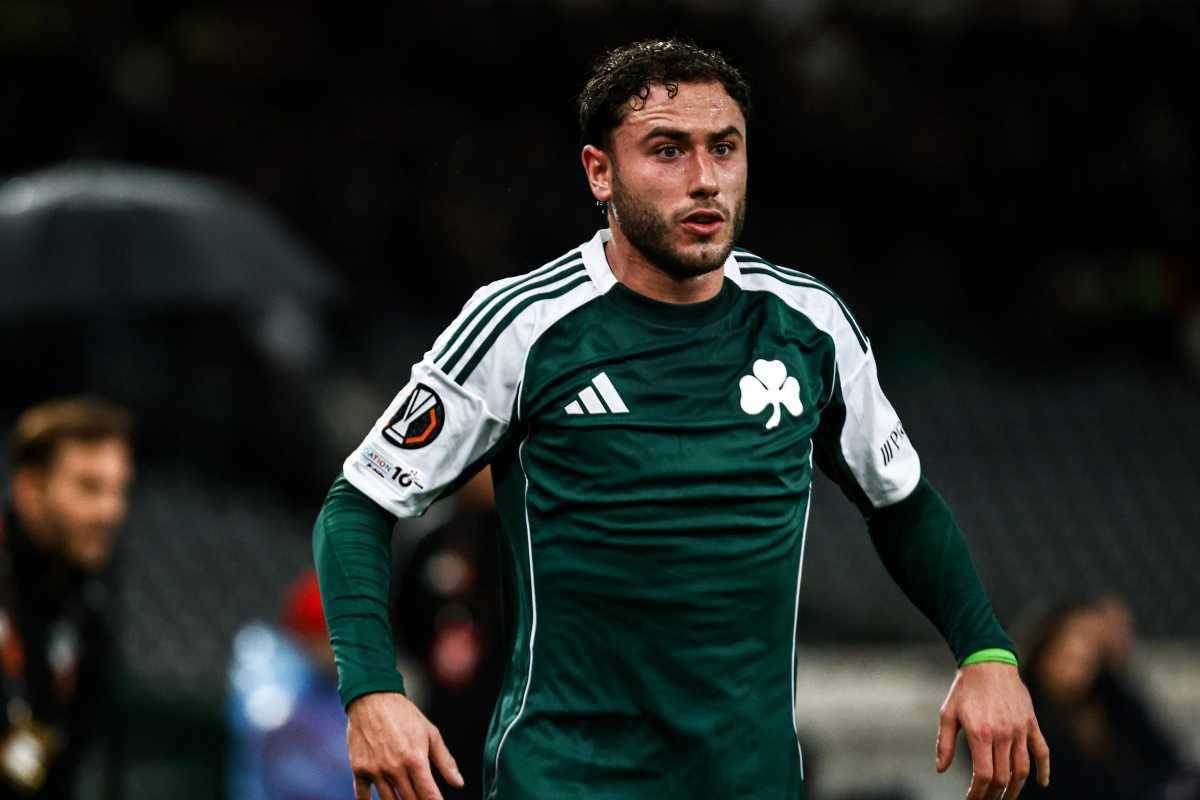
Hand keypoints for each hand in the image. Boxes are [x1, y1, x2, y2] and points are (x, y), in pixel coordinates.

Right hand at [346, 691, 464, 799]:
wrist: (372, 699)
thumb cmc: (405, 715)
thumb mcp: (430, 733)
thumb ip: (445, 761)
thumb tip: (459, 784)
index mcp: (415, 759)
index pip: (428, 794)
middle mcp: (395, 768)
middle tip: (422, 799)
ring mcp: (375, 770)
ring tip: (407, 799)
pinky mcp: (359, 769)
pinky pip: (362, 796)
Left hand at [936, 662, 1049, 798]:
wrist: (988, 662)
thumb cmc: (965, 689)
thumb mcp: (947, 714)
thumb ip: (944, 743)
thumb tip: (941, 769)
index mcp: (980, 733)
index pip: (984, 774)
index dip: (978, 793)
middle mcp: (1003, 734)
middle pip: (1003, 776)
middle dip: (994, 795)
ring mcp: (1020, 729)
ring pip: (1023, 769)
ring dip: (1015, 789)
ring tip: (1006, 798)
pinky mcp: (1031, 723)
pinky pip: (1042, 751)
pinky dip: (1044, 770)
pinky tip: (1042, 783)